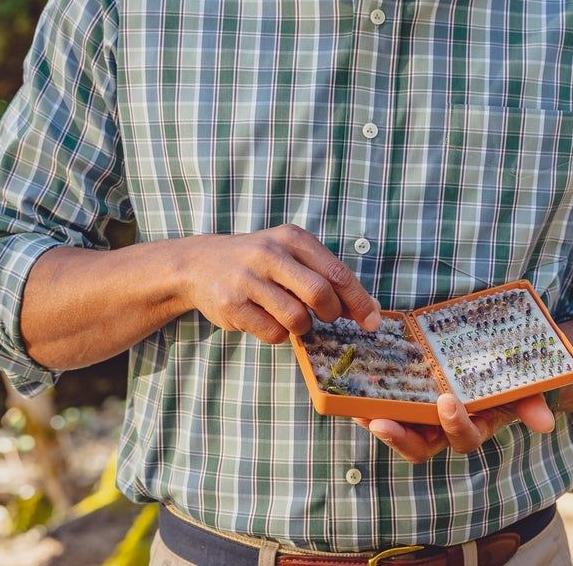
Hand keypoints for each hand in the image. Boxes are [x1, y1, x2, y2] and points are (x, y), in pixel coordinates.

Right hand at [181, 224, 381, 343]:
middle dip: (331, 313)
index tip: (372, 321)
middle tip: (326, 318)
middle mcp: (271, 254)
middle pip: (320, 293)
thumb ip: (325, 275)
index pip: (337, 272)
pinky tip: (268, 320)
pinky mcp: (232, 305)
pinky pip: (272, 332)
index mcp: (292, 238)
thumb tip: (368, 308)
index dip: (359, 301)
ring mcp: (248, 279)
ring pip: (296, 318)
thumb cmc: (259, 262)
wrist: (199, 263)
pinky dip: (279, 334)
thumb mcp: (291, 254)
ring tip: (291, 317)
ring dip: (302, 327)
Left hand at [353, 391, 554, 463]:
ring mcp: (422, 415)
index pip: (463, 438)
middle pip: (420, 446)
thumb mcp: (521, 385)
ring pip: (397, 429)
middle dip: (399, 439)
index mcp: (473, 425)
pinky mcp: (406, 398)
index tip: (448, 401)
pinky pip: (385, 405)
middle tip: (380, 422)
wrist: (493, 359)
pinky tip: (352, 387)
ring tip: (356, 408)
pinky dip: (368, 400)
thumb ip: (530, 401)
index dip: (455, 425)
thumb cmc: (507, 377)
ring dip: (376, 422)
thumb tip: (545, 422)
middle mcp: (443, 428)